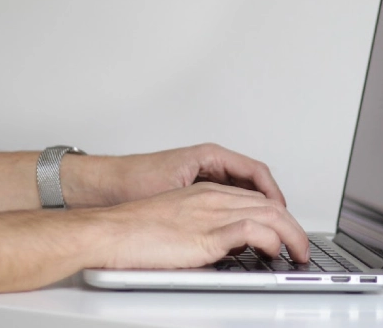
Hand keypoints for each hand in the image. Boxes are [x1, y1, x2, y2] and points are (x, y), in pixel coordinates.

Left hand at [62, 143, 286, 207]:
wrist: (100, 186)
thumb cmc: (131, 181)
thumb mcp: (177, 192)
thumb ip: (209, 204)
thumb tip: (239, 218)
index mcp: (210, 155)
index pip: (255, 171)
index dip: (273, 192)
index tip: (282, 211)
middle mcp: (209, 162)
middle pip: (253, 180)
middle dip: (269, 202)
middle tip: (280, 223)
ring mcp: (202, 175)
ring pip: (241, 191)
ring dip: (254, 207)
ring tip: (265, 227)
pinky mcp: (194, 188)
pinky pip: (226, 198)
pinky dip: (237, 212)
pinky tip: (239, 228)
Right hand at [89, 182, 309, 268]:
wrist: (108, 231)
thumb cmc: (132, 231)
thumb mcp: (178, 223)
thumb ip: (205, 229)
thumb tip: (227, 248)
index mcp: (206, 192)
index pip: (256, 198)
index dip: (278, 215)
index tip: (288, 232)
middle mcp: (214, 198)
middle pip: (270, 204)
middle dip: (294, 226)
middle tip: (302, 246)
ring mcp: (211, 214)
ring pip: (269, 214)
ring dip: (291, 235)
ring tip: (298, 253)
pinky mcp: (206, 234)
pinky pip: (252, 231)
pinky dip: (271, 240)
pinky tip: (275, 252)